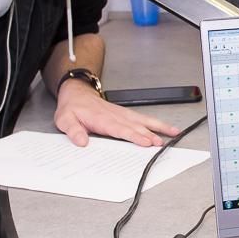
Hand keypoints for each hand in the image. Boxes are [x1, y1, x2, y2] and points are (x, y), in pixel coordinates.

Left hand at [55, 83, 181, 147]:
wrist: (77, 93)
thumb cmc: (73, 108)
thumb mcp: (65, 120)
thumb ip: (73, 130)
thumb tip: (81, 141)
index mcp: (101, 119)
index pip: (120, 129)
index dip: (133, 136)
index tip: (144, 141)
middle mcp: (115, 116)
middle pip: (136, 126)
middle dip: (149, 134)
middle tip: (161, 143)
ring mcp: (123, 114)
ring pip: (143, 121)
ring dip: (158, 127)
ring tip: (173, 133)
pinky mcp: (126, 114)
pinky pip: (144, 118)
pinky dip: (157, 123)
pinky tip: (167, 128)